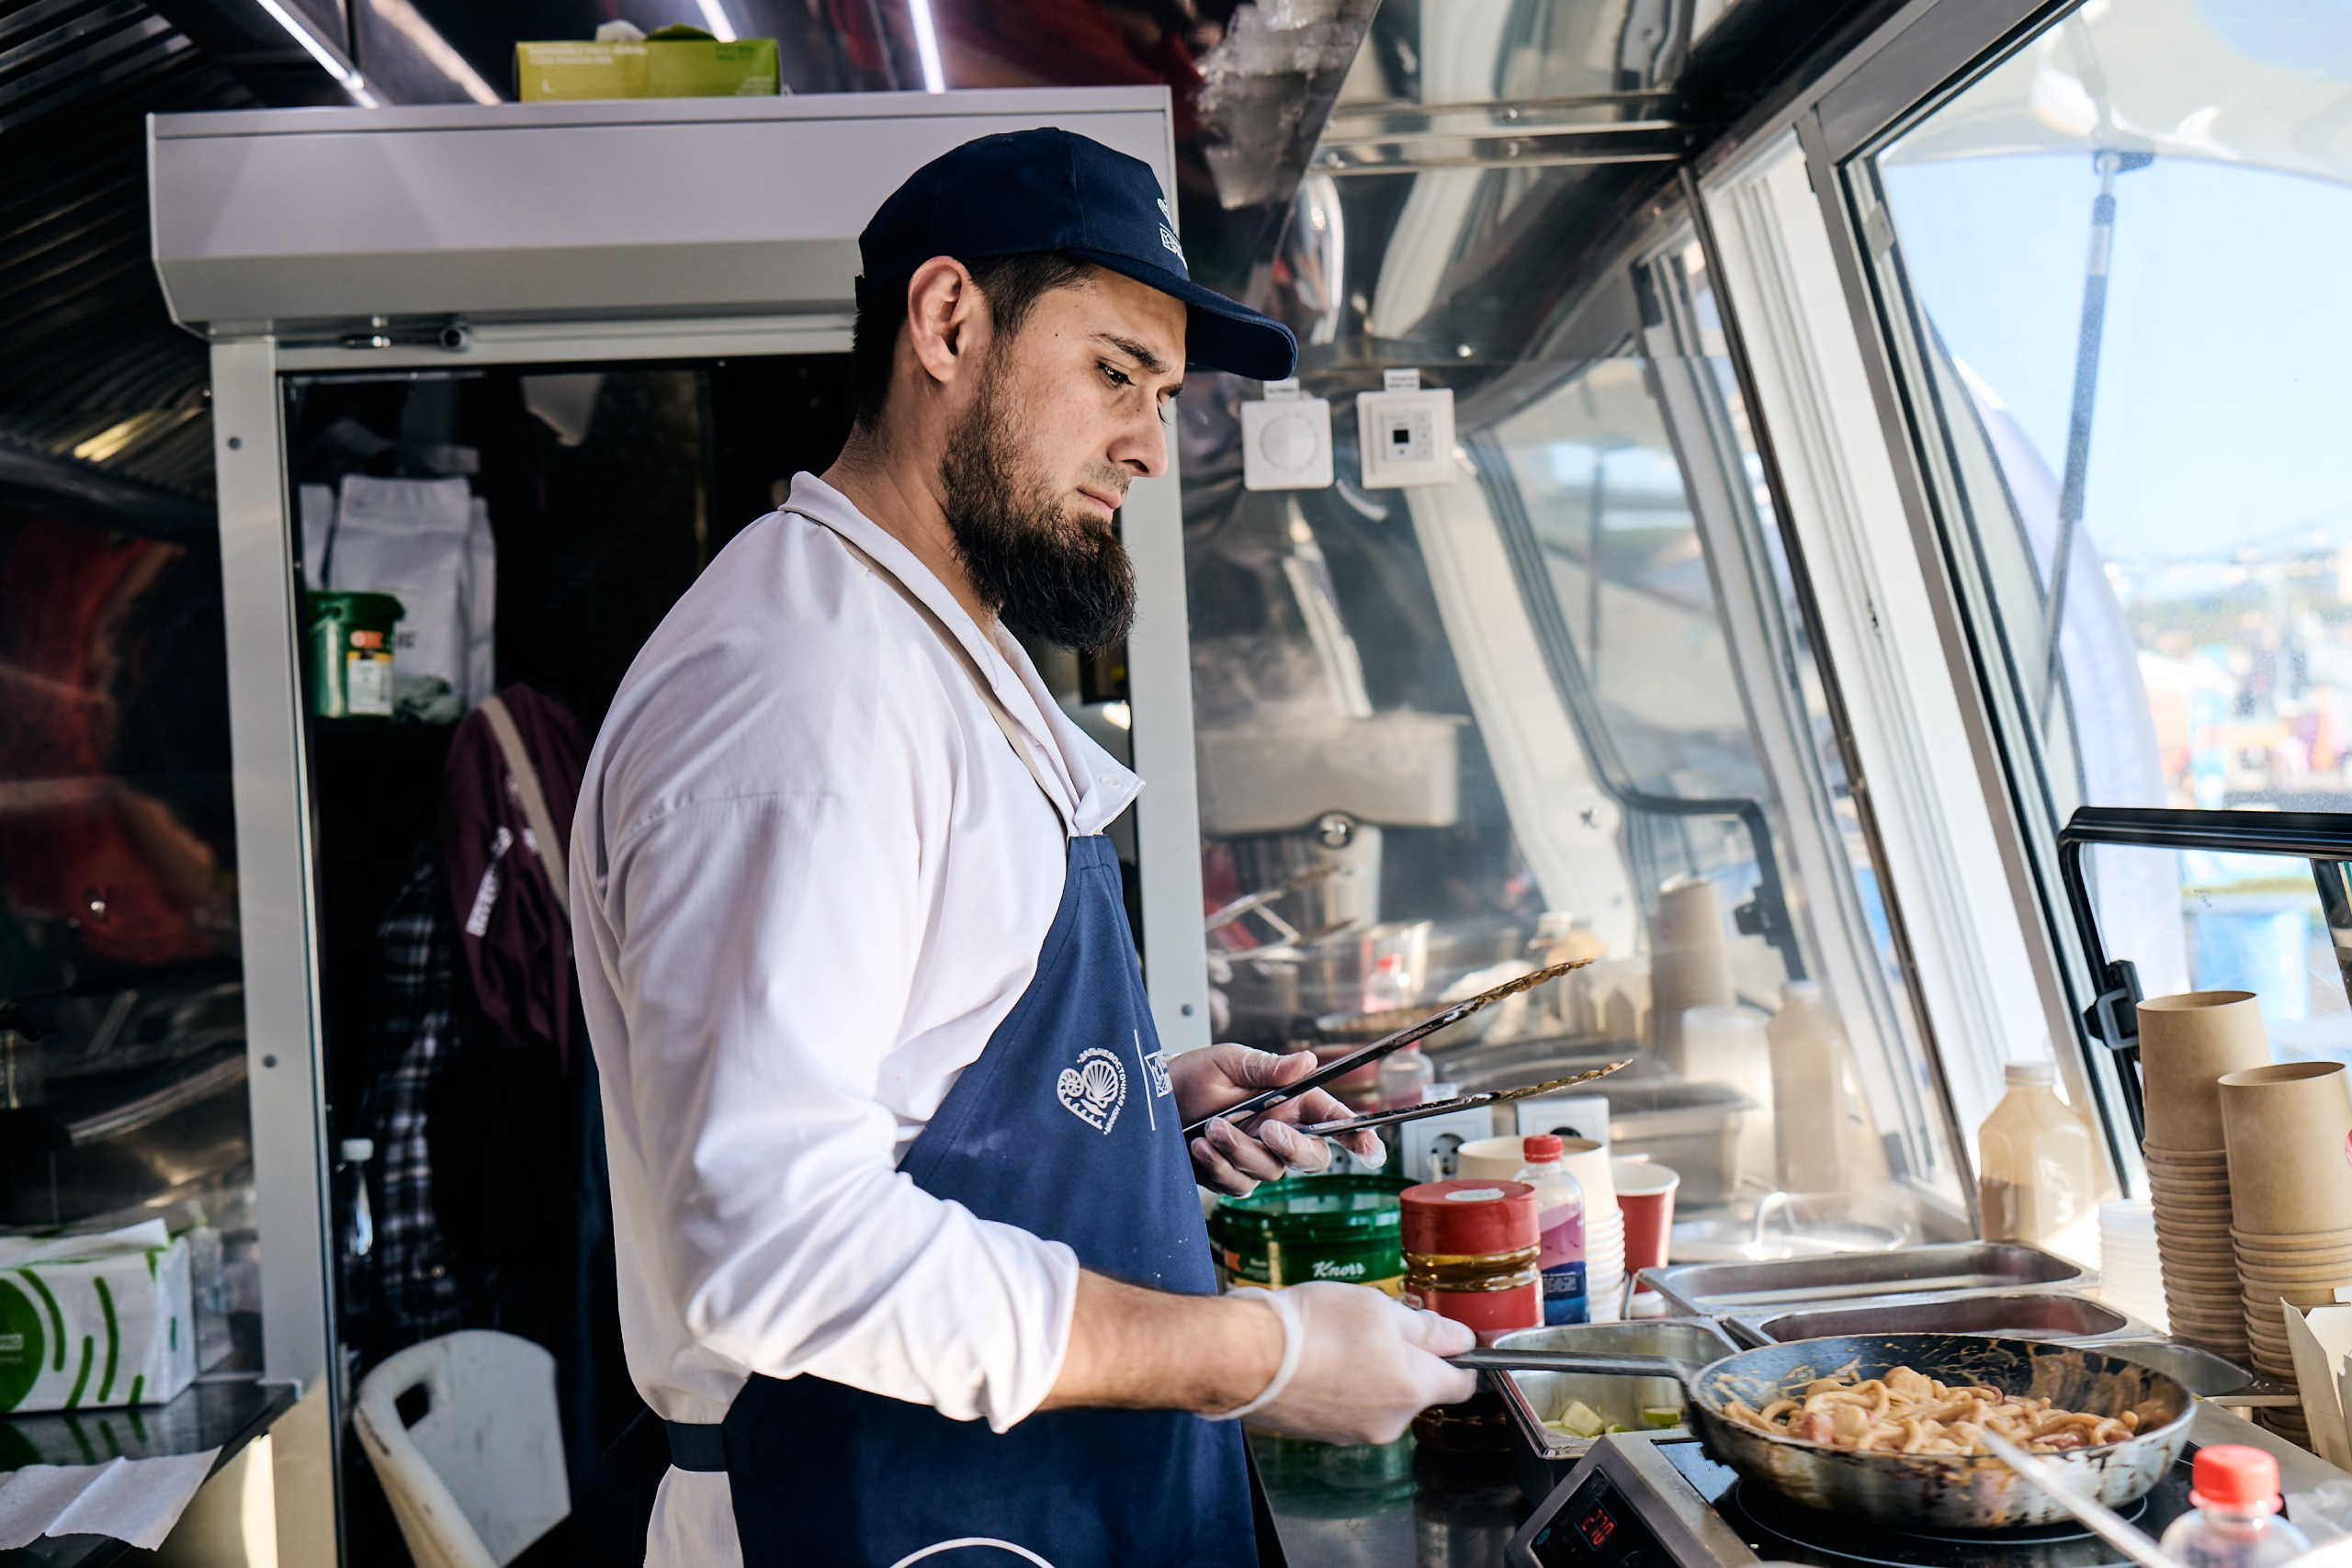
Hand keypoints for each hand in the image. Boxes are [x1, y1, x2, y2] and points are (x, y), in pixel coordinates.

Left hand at [1170, 1044, 1382, 1194]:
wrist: (1154, 1099)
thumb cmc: (1196, 1075)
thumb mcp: (1232, 1062)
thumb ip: (1269, 1068)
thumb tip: (1307, 1060)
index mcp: (1291, 1103)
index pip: (1332, 1121)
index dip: (1357, 1136)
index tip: (1371, 1151)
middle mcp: (1280, 1134)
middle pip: (1312, 1158)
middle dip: (1294, 1148)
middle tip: (1269, 1129)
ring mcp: (1257, 1159)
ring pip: (1269, 1171)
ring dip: (1239, 1151)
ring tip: (1211, 1127)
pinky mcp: (1231, 1177)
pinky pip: (1238, 1185)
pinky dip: (1219, 1167)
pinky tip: (1199, 1147)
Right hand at [1241, 1282, 1477, 1444]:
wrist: (1246, 1358)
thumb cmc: (1314, 1327)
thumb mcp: (1379, 1308)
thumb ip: (1427, 1328)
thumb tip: (1461, 1339)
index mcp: (1413, 1388)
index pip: (1463, 1383)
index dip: (1460, 1357)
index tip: (1444, 1338)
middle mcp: (1391, 1421)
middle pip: (1416, 1390)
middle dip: (1403, 1360)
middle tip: (1371, 1326)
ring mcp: (1354, 1433)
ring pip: (1379, 1398)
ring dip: (1368, 1373)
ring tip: (1334, 1340)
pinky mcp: (1323, 1435)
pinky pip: (1347, 1409)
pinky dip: (1340, 1387)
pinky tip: (1315, 1360)